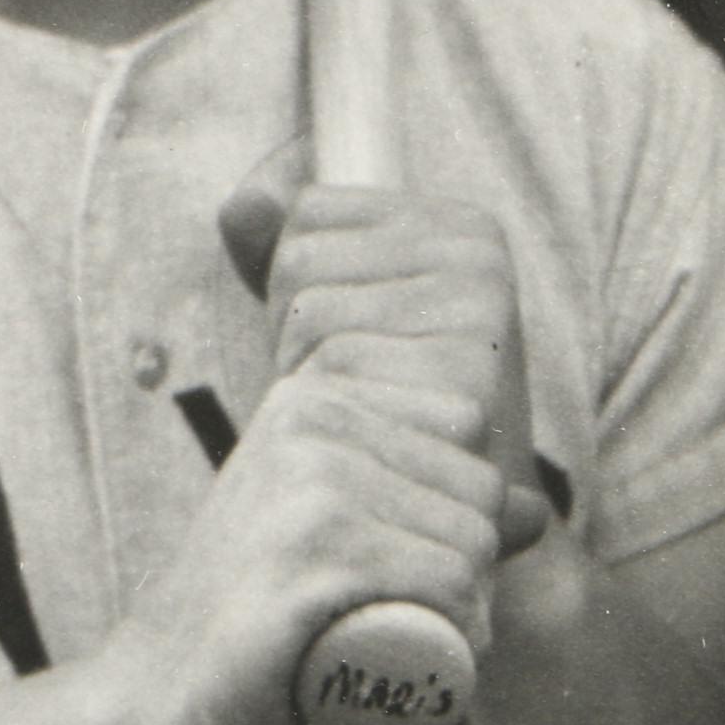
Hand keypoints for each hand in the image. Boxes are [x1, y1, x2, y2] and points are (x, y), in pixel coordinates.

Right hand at [101, 364, 519, 724]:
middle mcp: (312, 426)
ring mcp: (309, 490)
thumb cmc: (261, 620)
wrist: (154, 704)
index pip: (466, 426)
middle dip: (471, 567)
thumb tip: (538, 508)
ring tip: (397, 641)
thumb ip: (429, 509)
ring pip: (471, 544)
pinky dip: (455, 633)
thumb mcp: (342, 539)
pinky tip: (407, 658)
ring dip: (467, 610)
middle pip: (478, 490)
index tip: (400, 556)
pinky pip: (446, 585)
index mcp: (315, 398)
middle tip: (404, 618)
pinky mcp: (312, 559)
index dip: (460, 506)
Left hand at [223, 181, 543, 546]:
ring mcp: (475, 308)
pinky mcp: (460, 369)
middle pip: (301, 259)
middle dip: (298, 333)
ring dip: (310, 377)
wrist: (449, 520)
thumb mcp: (343, 312)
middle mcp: (478, 254)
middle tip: (361, 388)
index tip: (355, 339)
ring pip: (307, 312)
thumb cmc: (388, 415)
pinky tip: (373, 435)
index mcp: (459, 226)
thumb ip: (287, 246)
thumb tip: (246, 204)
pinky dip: (329, 408)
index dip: (300, 287)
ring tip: (367, 413)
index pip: (307, 212)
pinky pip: (329, 364)